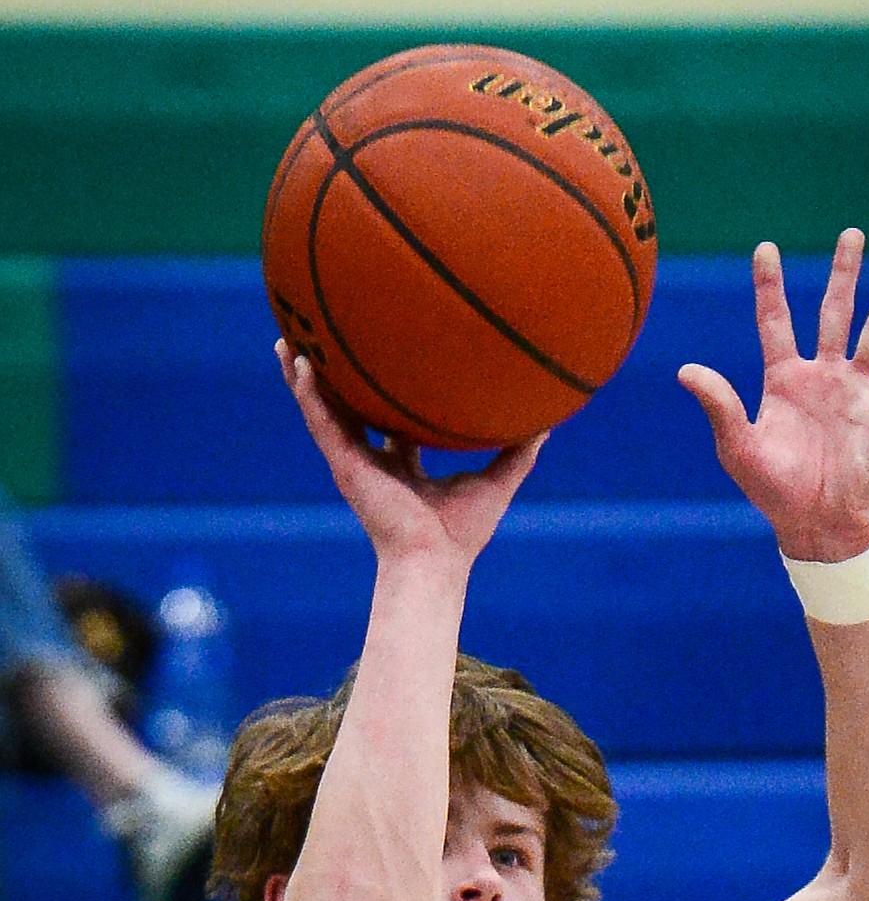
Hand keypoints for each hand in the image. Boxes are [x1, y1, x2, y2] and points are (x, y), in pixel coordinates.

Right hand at [276, 343, 545, 569]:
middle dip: (335, 379)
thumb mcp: (497, 482)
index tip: (384, 362)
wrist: (435, 562)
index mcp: (402, 466)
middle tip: (324, 341)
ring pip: (323, 410)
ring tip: (288, 338)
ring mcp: (355, 462)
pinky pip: (321, 421)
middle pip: (348, 410)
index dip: (385, 396)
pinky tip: (300, 360)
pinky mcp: (344, 466)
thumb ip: (519, 451)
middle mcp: (374, 461)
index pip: (388, 423)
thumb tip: (548, 420)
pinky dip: (308, 392)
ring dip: (304, 376)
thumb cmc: (463, 535)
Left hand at [678, 228, 868, 559]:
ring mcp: (854, 394)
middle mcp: (821, 379)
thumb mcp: (738, 448)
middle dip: (843, 274)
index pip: (775, 322)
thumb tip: (685, 371)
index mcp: (783, 381)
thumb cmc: (772, 491)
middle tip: (852, 233)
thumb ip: (718, 407)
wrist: (816, 525)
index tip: (766, 248)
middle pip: (834, 313)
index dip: (770, 286)